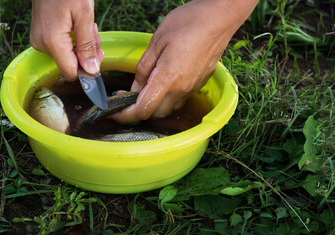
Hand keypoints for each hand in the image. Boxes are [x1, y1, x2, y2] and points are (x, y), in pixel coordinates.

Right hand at [30, 0, 102, 80]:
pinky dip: (74, 40)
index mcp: (52, 41)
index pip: (71, 73)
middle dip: (87, 53)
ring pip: (68, 55)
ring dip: (82, 45)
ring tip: (86, 25)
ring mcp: (40, 40)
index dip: (87, 70)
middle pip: (70, 64)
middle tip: (93, 33)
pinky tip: (77, 25)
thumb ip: (88, 45)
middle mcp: (42, 44)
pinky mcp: (41, 36)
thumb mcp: (84, 16)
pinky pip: (61, 47)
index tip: (98, 55)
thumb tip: (91, 70)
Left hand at [112, 0, 257, 122]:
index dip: (126, 115)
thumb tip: (134, 88)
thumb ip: (144, 68)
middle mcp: (181, 89)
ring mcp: (192, 88)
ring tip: (146, 88)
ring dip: (154, 104)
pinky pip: (180, 99)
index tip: (115, 111)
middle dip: (139, 110)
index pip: (143, 109)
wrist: (219, 18)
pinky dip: (168, 97)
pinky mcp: (199, 84)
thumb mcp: (157, 41)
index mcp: (168, 79)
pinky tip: (164, 82)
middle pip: (155, 113)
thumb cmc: (188, 23)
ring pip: (169, 108)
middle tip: (127, 96)